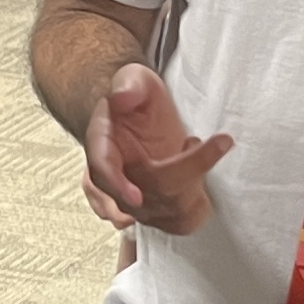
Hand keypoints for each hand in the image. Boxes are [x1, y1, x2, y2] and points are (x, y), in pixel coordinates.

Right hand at [83, 63, 232, 233]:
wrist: (141, 117)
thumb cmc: (136, 99)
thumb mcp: (136, 79)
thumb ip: (129, 85)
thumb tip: (120, 97)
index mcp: (101, 145)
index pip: (102, 172)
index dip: (118, 187)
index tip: (136, 197)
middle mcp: (110, 179)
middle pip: (142, 199)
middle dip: (183, 173)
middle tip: (202, 142)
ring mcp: (128, 200)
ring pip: (164, 215)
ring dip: (191, 188)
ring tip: (191, 148)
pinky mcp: (152, 212)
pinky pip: (178, 224)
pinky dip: (196, 204)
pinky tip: (195, 177)